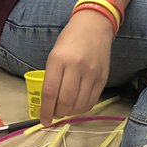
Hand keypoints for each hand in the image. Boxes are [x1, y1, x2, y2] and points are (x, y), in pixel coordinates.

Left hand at [37, 11, 113, 126]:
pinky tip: (77, 105)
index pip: (50, 92)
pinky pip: (92, 101)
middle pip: (65, 101)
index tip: (43, 120)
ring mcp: (91, 73)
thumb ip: (52, 76)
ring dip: (70, 112)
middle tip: (55, 113)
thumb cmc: (69, 39)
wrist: (94, 25)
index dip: (46, 110)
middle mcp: (75, 66)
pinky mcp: (103, 78)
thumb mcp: (54, 54)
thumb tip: (50, 102)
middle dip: (58, 112)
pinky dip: (82, 108)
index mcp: (58, 59)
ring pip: (79, 104)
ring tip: (66, 109)